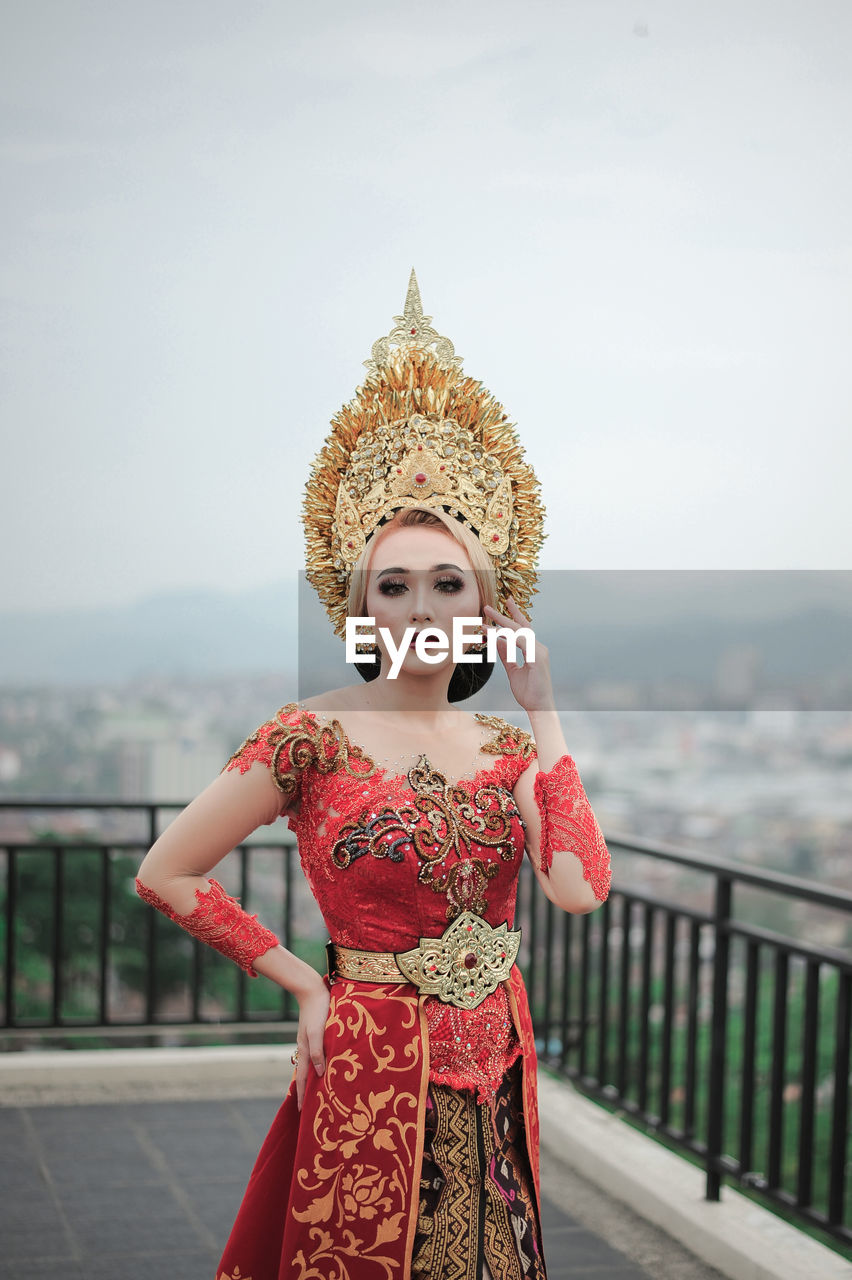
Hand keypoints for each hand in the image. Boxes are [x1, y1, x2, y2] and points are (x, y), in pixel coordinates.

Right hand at [293, 976, 330, 1109]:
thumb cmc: (318, 1010)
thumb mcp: (318, 1032)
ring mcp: (308, 1041)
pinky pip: (313, 1055)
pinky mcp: (314, 1033)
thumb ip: (317, 1052)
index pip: (304, 1078)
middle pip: (304, 1074)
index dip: (303, 1095)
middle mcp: (305, 1047)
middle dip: (304, 1091)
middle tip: (306, 1108)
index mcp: (305, 1049)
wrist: (313, 989)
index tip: (302, 1111)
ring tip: (314, 1092)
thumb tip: (319, 1073)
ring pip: (309, 1065)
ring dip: (310, 1079)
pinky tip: (320, 1066)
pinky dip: (315, 1066)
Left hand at [483, 596, 555, 713]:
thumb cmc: (529, 692)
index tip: (501, 607)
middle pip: (521, 626)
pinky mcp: (538, 658)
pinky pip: (519, 642)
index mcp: (533, 651)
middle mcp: (538, 648)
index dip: (512, 617)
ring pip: (518, 632)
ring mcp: (539, 652)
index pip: (522, 630)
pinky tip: (494, 634)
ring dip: (501, 624)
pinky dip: (506, 637)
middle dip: (505, 614)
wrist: (539, 708)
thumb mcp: (513, 671)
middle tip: (488, 606)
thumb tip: (497, 642)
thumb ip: (506, 656)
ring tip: (486, 617)